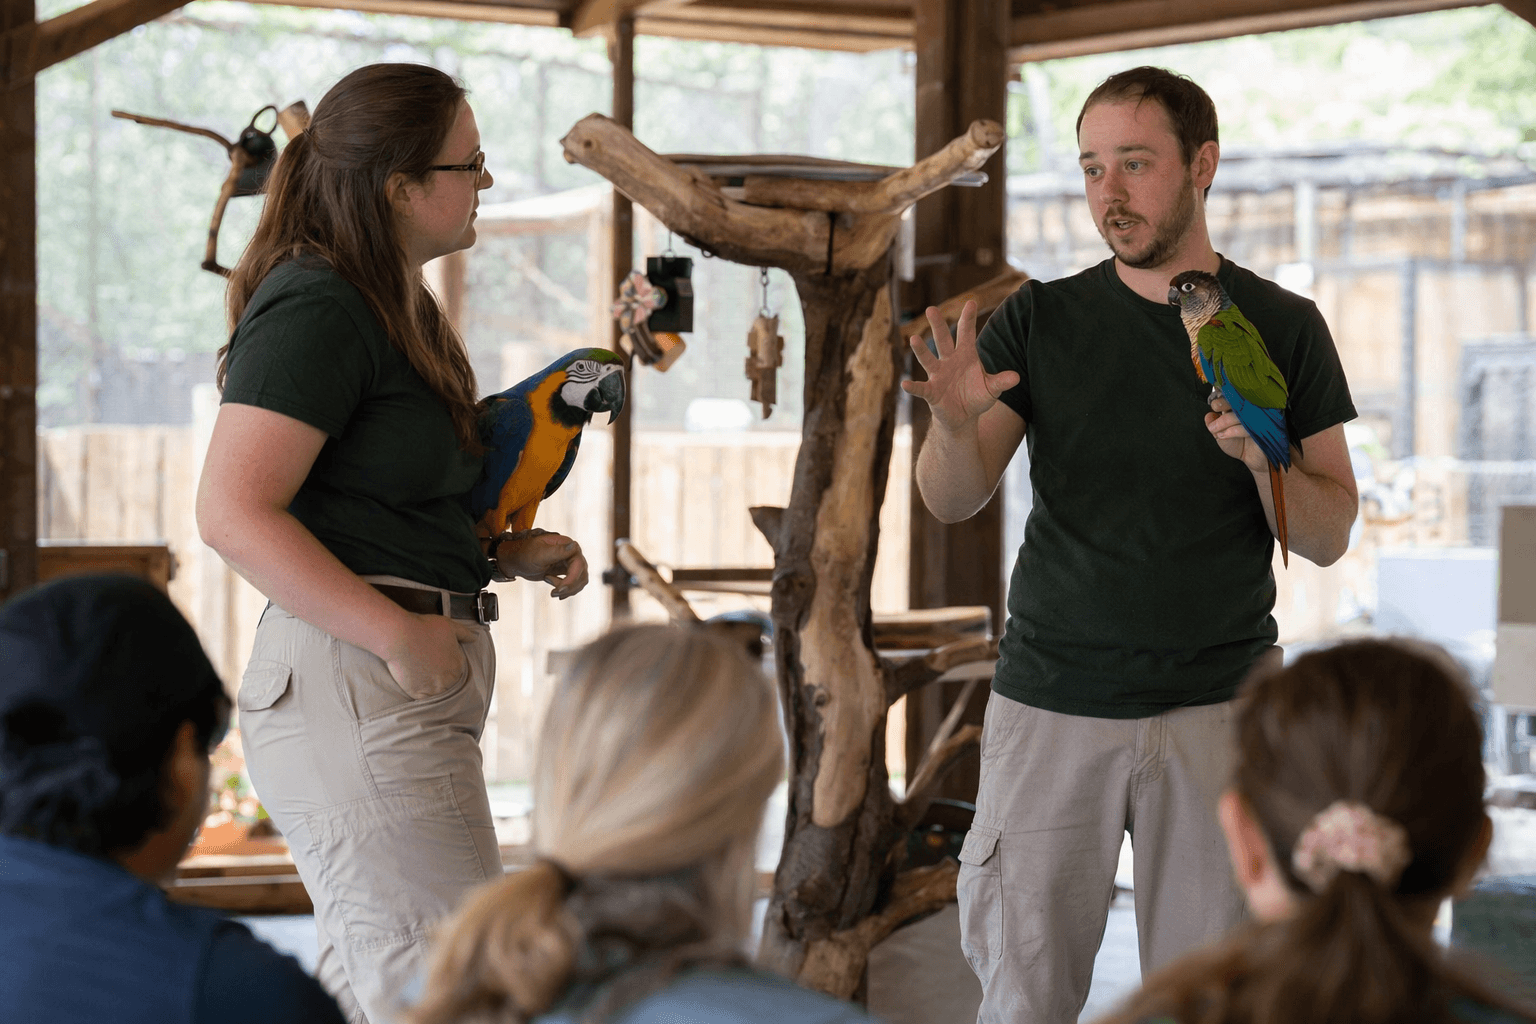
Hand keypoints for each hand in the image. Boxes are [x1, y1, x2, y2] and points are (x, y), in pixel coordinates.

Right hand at [380, 612, 477, 699]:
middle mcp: (449, 679)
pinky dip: (423, 695)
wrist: (400, 637)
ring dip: (434, 688)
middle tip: (429, 668)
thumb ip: (465, 633)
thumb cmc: (424, 628)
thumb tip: (474, 638)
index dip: (448, 665)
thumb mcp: (449, 626)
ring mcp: (434, 688)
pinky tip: (418, 686)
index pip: (458, 671)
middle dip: (442, 677)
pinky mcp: (418, 693)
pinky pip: (424, 700)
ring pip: (438, 693)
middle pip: (449, 683)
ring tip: (423, 677)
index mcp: (458, 665)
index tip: (439, 660)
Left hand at [495, 529, 589, 599]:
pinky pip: (575, 583)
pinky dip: (568, 591)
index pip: (578, 564)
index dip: (572, 578)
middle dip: (569, 586)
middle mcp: (571, 553)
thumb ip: (558, 551)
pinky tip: (555, 591)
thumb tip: (575, 546)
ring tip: (553, 592)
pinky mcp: (566, 571)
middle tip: (554, 593)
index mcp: (566, 544)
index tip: (560, 589)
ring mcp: (570, 562)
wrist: (516, 561)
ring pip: (580, 581)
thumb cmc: (524, 554)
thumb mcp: (539, 554)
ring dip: (569, 590)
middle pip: (581, 574)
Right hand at [900, 301, 1019, 431]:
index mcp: (965, 355)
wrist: (962, 417)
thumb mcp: (992, 389)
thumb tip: (1016, 377)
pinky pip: (921, 388)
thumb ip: (1001, 382)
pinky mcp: (931, 392)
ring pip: (928, 359)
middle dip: (938, 325)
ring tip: (914, 338)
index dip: (968, 319)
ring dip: (921, 350)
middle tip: (931, 309)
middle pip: (943, 340)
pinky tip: (906, 384)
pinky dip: (913, 386)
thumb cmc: (976, 397)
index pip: (966, 333)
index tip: (971, 302)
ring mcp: (938, 375)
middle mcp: (949, 361)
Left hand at [1205, 396, 1268, 472]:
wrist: (1253, 459)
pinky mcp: (1263, 428)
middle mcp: (1250, 410)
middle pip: (1237, 400)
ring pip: (1239, 413)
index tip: (1213, 403)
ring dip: (1224, 421)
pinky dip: (1233, 430)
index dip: (1222, 396)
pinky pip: (1246, 426)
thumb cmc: (1239, 445)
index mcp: (1240, 408)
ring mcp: (1257, 417)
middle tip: (1214, 409)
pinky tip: (1224, 435)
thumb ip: (1213, 425)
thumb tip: (1208, 415)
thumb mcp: (1220, 435)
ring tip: (1214, 430)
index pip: (1232, 395)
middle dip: (1222, 403)